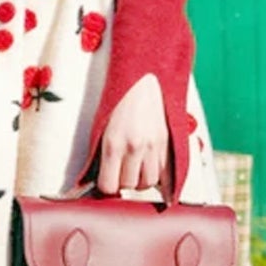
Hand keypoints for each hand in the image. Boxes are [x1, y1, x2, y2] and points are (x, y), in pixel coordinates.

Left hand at [94, 72, 167, 194]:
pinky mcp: (168, 143)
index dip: (107, 187)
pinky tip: (154, 173)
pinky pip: (167, 174)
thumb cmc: (120, 100)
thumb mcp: (102, 126)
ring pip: (148, 182)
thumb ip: (101, 154)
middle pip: (129, 185)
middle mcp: (134, 146)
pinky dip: (160, 178)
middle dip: (123, 181)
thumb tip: (97, 179)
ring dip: (141, 180)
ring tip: (136, 168)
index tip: (107, 182)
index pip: (109, 185)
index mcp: (113, 142)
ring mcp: (153, 146)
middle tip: (121, 171)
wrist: (144, 78)